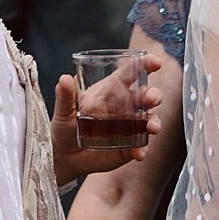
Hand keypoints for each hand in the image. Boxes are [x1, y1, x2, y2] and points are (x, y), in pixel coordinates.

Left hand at [51, 63, 158, 185]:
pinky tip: (138, 153)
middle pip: (146, 96)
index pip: (131, 73)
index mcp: (112, 90)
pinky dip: (142, 149)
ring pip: (149, 119)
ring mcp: (130, 126)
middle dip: (153, 95)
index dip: (145, 65)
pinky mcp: (129, 146)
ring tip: (152, 128)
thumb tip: (64, 79)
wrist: (64, 157)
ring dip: (155, 122)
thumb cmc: (64, 128)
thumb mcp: (63, 111)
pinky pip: (141, 145)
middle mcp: (125, 106)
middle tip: (151, 99)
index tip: (156, 63)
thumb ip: (65, 96)